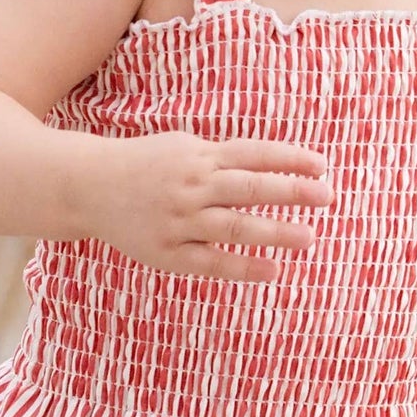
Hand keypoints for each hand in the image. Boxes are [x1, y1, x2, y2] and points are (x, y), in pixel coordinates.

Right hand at [84, 134, 332, 278]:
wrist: (88, 187)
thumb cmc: (147, 165)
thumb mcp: (183, 147)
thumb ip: (223, 157)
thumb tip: (276, 165)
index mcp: (199, 156)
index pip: (253, 154)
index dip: (289, 158)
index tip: (322, 165)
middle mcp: (192, 185)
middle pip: (249, 187)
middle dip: (292, 191)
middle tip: (328, 196)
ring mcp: (180, 220)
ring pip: (234, 226)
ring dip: (275, 232)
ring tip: (309, 236)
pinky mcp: (168, 252)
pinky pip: (212, 261)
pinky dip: (244, 267)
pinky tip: (273, 270)